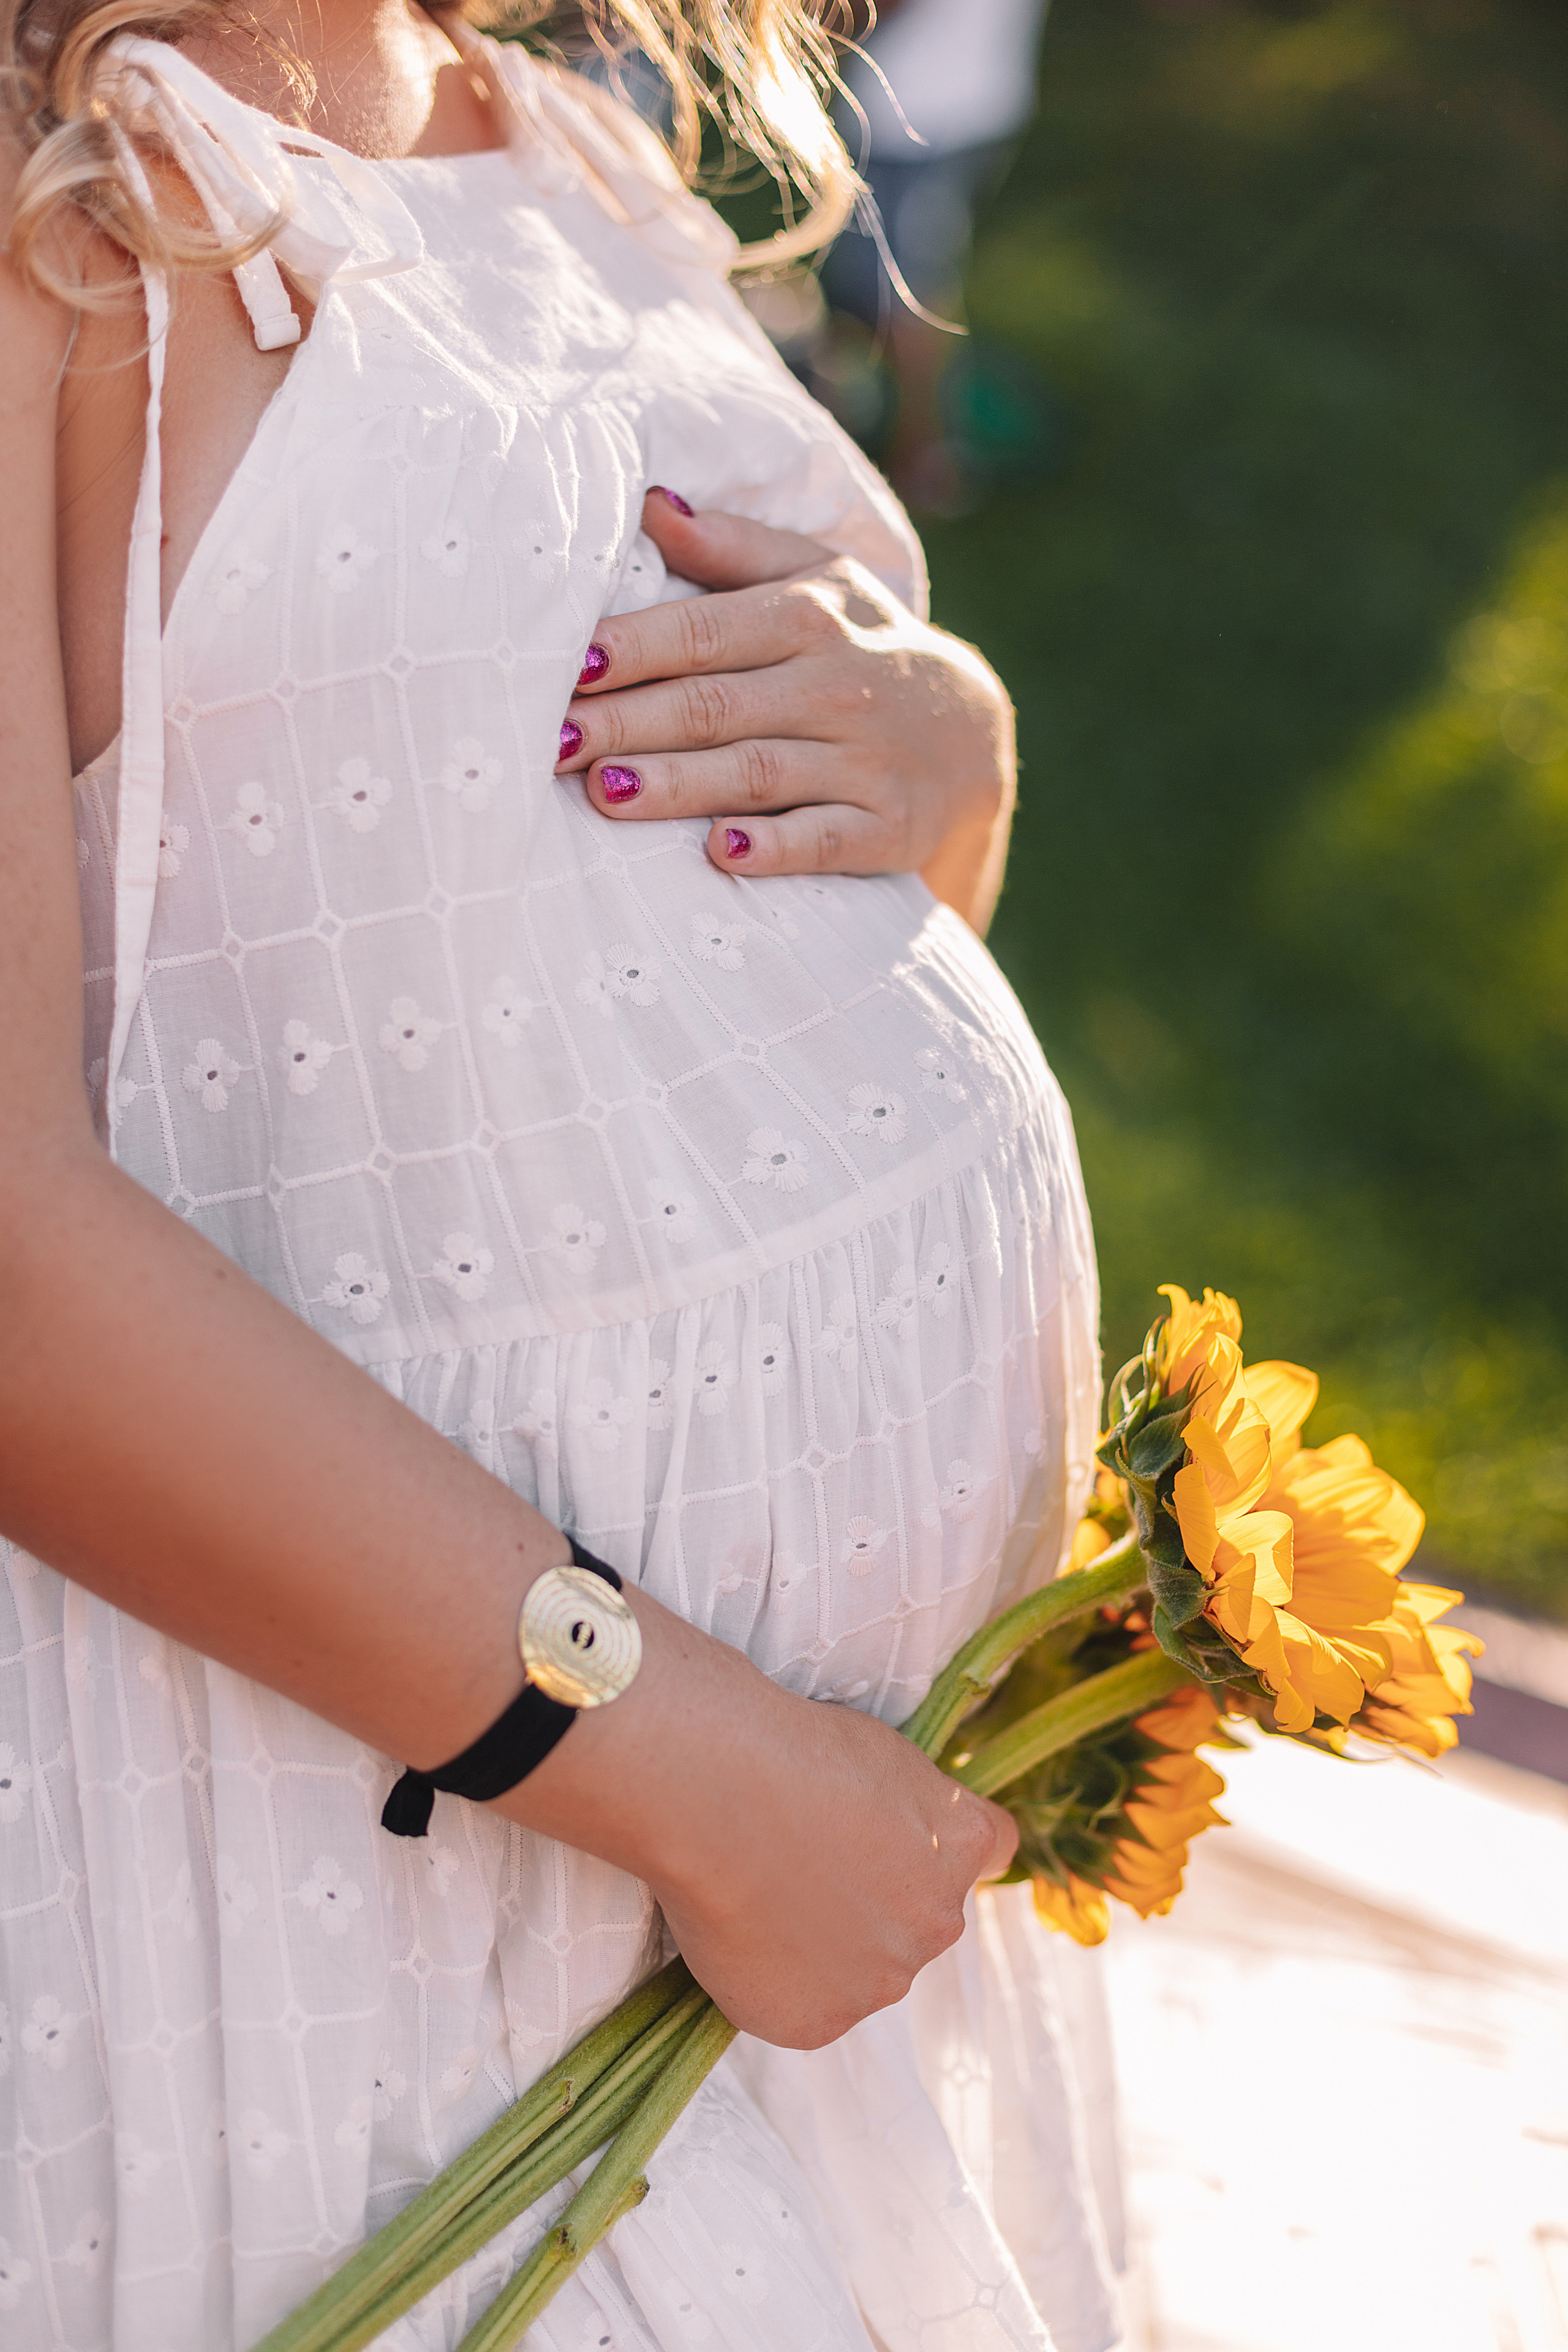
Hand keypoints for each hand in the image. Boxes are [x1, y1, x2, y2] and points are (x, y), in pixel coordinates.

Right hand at [504, 1583, 1017, 2049]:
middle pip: (917, 1918)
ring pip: (861, 1970)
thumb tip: (894, 1838)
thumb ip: (914, 1807)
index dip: (940, 1844)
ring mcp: (879, 1982)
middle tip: (805, 1863)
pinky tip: (741, 1933)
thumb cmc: (790, 1752)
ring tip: (762, 1895)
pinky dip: (774, 1981)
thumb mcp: (884, 1754)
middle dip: (875, 1900)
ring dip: (826, 1947)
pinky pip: (804, 2006)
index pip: (990, 1850)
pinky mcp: (818, 2022)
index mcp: (961, 1842)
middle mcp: (938, 1923)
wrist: (717, 1794)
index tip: (897, 1835)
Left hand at [555, 489, 1018, 932]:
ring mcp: (862, 762)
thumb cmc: (860, 648)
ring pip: (757, 772)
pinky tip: (721, 853)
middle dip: (631, 722)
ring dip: (680, 785)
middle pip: (715, 704)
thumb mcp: (816, 579)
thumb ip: (732, 547)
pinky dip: (775, 848)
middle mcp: (835, 686)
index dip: (635, 646)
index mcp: (808, 616)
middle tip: (555, 740)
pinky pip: (824, 841)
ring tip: (607, 793)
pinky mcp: (885, 829)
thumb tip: (650, 503)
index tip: (569, 662)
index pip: (706, 629)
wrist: (971, 738)